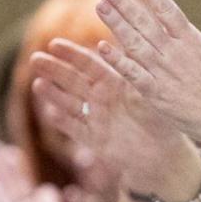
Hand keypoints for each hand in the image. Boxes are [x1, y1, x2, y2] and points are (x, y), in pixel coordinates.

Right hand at [30, 39, 185, 193]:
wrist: (164, 158)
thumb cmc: (163, 122)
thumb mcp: (150, 97)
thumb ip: (135, 77)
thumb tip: (127, 52)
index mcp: (115, 84)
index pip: (89, 65)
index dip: (71, 54)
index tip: (54, 43)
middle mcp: (101, 98)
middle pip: (73, 81)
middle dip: (54, 69)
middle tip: (35, 58)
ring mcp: (94, 118)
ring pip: (69, 103)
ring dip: (52, 94)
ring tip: (36, 84)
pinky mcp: (92, 139)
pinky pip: (75, 128)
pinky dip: (63, 122)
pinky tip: (50, 114)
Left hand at [93, 0, 200, 146]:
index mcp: (192, 39)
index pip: (165, 6)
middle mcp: (173, 52)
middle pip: (143, 21)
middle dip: (122, 1)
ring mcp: (162, 72)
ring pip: (133, 44)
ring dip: (115, 25)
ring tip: (98, 6)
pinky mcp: (154, 93)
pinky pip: (131, 74)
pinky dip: (117, 60)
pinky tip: (101, 46)